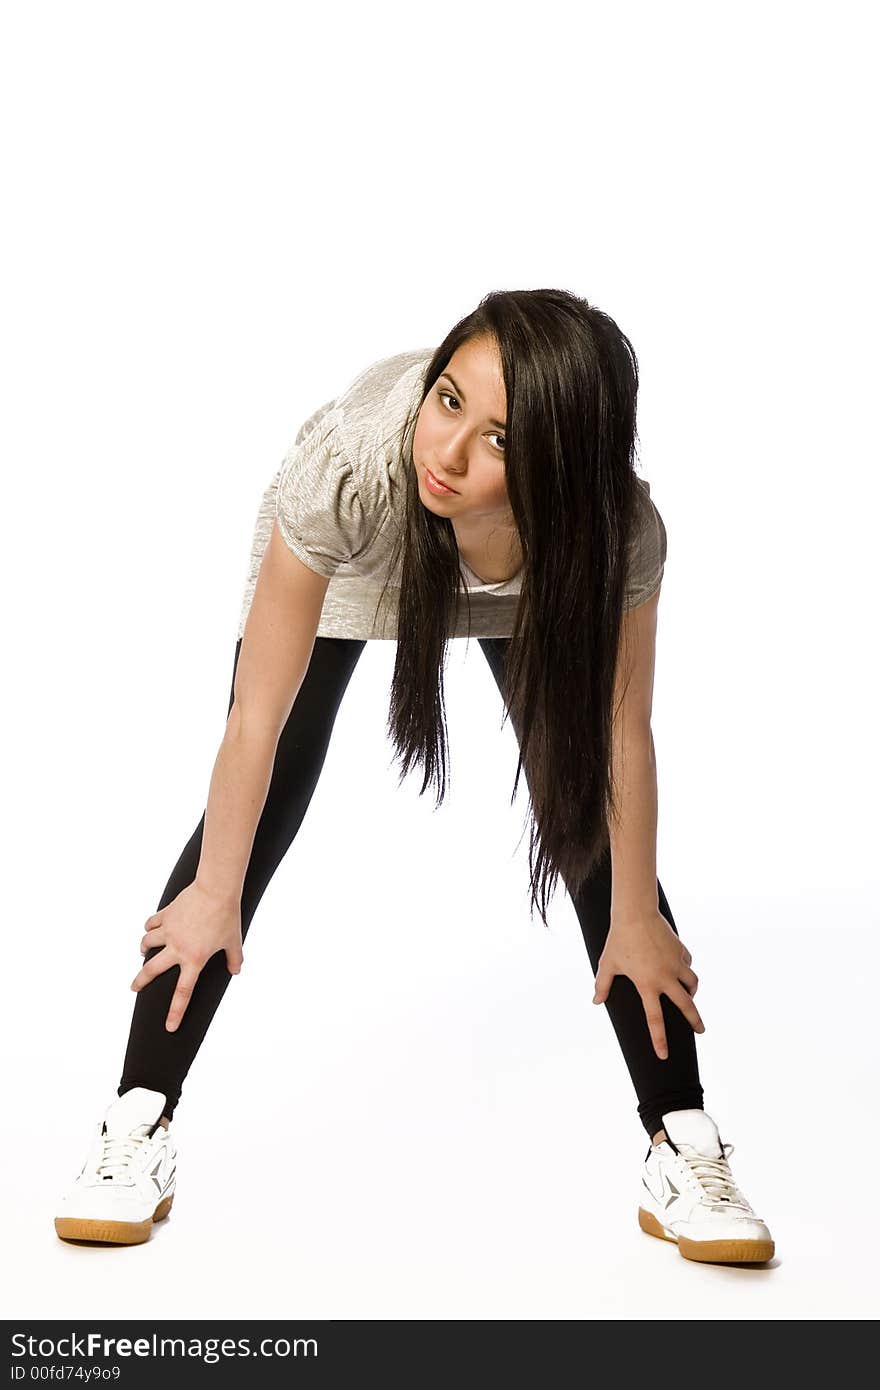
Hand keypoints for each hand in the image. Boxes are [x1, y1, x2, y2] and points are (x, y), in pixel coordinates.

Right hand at [130, 880, 242, 1031]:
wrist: (216, 889)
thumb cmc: (227, 916)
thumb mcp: (234, 940)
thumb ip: (234, 958)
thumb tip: (236, 970)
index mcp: (195, 959)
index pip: (183, 992)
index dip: (175, 1012)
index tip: (168, 1027)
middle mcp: (177, 948)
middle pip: (152, 971)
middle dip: (140, 982)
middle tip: (134, 989)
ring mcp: (169, 931)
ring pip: (147, 944)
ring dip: (143, 950)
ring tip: (143, 952)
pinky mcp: (166, 915)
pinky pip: (151, 923)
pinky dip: (148, 928)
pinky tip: (149, 929)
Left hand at [591, 908, 703, 1059]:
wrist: (635, 913)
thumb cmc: (618, 940)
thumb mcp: (607, 964)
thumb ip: (602, 985)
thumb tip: (596, 1001)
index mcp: (647, 985)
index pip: (655, 1020)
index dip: (660, 1040)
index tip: (664, 1056)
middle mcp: (665, 977)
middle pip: (686, 1006)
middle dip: (695, 1021)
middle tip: (700, 1031)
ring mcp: (676, 963)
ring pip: (693, 984)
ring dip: (692, 993)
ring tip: (690, 997)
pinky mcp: (681, 950)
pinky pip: (688, 964)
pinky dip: (686, 970)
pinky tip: (680, 969)